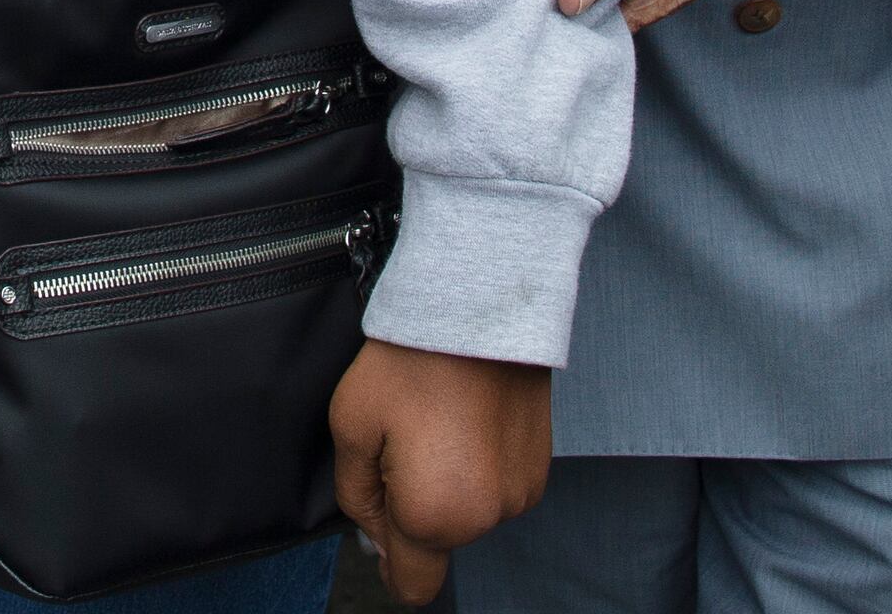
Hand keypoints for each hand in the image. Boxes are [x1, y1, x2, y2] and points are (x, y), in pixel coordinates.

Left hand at [330, 341, 550, 602]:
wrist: (478, 307)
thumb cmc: (410, 361)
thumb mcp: (352, 426)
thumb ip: (355, 496)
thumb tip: (373, 532)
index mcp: (434, 516)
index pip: (412, 584)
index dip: (389, 566)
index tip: (380, 537)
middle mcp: (487, 517)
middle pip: (436, 541)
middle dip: (412, 506)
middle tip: (399, 444)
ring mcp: (520, 492)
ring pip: (468, 512)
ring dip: (448, 485)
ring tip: (436, 423)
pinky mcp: (540, 465)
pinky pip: (496, 486)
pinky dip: (477, 466)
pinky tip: (464, 420)